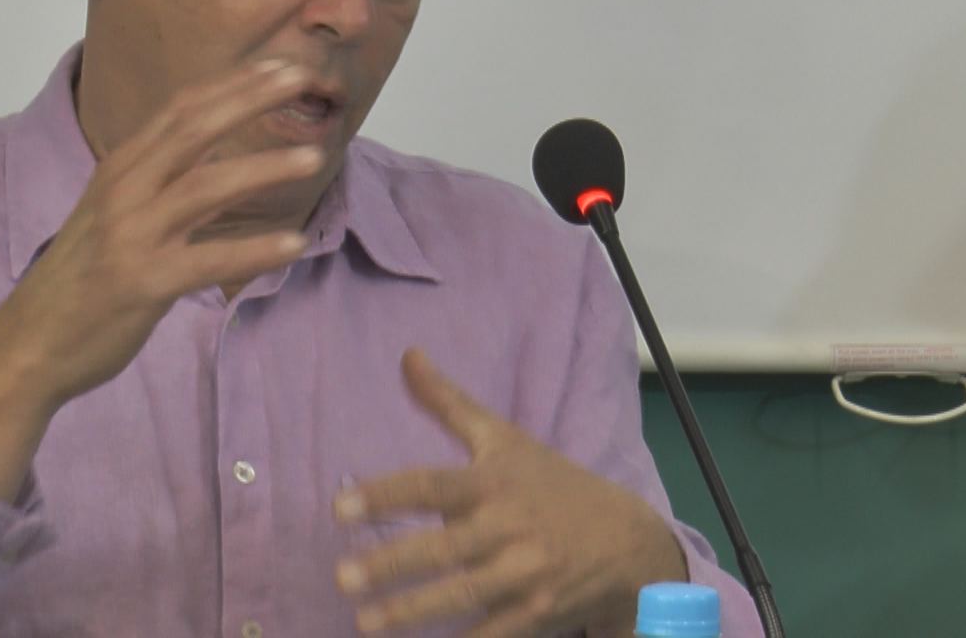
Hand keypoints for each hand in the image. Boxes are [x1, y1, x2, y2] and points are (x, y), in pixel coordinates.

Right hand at [0, 60, 324, 496]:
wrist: (28, 342)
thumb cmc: (80, 277)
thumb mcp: (115, 214)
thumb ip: (161, 184)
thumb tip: (218, 162)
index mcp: (120, 168)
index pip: (181, 110)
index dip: (232, 83)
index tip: (279, 65)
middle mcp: (123, 190)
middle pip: (194, 128)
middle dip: (249, 98)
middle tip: (302, 77)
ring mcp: (130, 234)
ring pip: (205, 186)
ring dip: (263, 169)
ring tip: (314, 158)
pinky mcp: (141, 281)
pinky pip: (208, 260)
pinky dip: (253, 250)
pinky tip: (293, 245)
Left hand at [333, 349, 686, 636]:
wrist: (627, 539)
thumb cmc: (550, 483)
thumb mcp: (504, 438)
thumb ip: (448, 402)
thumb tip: (406, 355)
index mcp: (493, 482)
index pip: (432, 485)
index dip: (386, 495)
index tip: (339, 507)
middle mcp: (508, 527)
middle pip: (445, 548)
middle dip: (393, 564)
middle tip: (342, 576)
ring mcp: (526, 574)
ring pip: (465, 594)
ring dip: (413, 611)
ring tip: (364, 622)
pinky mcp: (538, 613)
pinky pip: (495, 633)